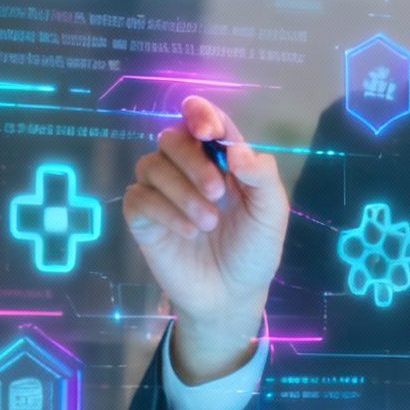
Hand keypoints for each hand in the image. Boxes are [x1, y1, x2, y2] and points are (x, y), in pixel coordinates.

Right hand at [123, 95, 287, 382]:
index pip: (203, 119)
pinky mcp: (142, 218)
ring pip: (151, 165)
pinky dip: (165, 211)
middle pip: (172, 137)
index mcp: (219, 157)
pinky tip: (189, 232)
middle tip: (218, 191)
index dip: (201, 114)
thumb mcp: (270, 212)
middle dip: (194, 161)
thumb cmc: (253, 249)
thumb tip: (235, 149)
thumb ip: (261, 176)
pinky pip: (139, 198)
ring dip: (183, 191)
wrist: (232, 295)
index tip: (209, 131)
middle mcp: (186, 167)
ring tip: (209, 222)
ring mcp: (161, 191)